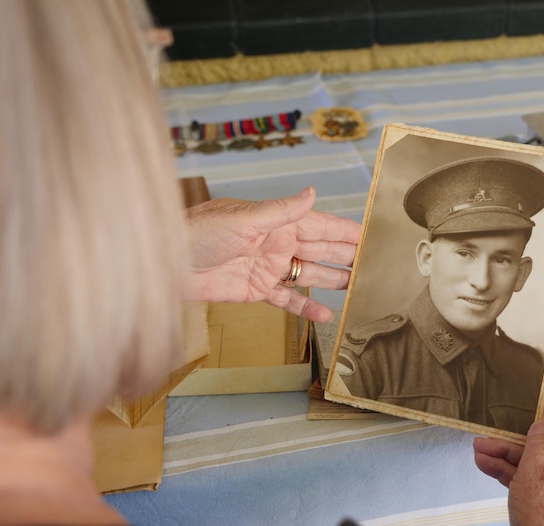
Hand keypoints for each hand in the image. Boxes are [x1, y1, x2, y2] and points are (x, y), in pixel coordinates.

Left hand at [184, 187, 361, 322]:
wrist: (166, 262)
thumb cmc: (198, 232)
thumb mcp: (244, 219)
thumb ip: (281, 210)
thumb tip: (311, 192)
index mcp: (278, 221)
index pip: (322, 225)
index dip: (347, 231)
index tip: (373, 235)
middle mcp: (278, 243)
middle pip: (322, 250)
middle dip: (348, 256)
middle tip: (376, 265)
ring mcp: (269, 268)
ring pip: (310, 274)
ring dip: (334, 281)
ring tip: (359, 289)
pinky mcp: (256, 290)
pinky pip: (287, 300)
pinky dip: (306, 307)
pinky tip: (326, 315)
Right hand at [473, 392, 543, 525]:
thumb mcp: (536, 467)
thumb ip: (537, 440)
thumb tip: (540, 429)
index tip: (540, 394)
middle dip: (516, 437)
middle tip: (491, 431)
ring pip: (537, 461)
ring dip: (508, 455)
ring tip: (480, 450)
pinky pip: (536, 479)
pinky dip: (514, 473)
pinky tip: (488, 466)